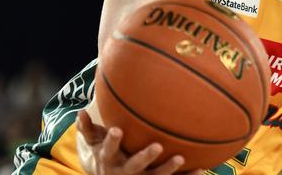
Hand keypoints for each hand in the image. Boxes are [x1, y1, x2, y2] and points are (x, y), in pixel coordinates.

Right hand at [76, 110, 200, 174]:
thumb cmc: (104, 152)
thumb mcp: (93, 141)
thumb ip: (87, 128)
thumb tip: (80, 112)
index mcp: (109, 159)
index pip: (109, 149)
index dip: (112, 140)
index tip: (117, 129)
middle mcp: (124, 172)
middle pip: (134, 167)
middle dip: (145, 157)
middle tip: (157, 146)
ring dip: (167, 169)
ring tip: (180, 158)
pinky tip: (201, 168)